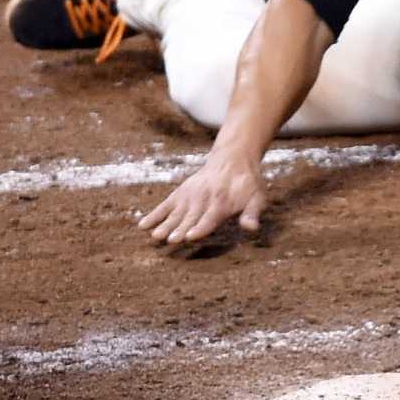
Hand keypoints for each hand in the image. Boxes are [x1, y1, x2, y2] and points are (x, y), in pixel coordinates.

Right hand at [138, 158, 267, 245]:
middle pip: (191, 217)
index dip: (201, 227)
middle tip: (171, 240)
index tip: (191, 236)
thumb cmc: (247, 185)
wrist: (232, 159)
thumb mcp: (257, 197)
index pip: (210, 217)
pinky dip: (154, 214)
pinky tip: (142, 225)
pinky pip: (165, 205)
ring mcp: (190, 196)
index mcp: (223, 202)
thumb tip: (252, 228)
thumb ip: (252, 213)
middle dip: (180, 229)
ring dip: (165, 224)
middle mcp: (203, 199)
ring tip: (155, 236)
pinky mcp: (180, 193)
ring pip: (176, 213)